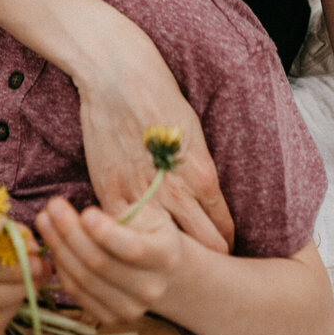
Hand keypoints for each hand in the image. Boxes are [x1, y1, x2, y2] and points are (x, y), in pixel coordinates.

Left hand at [35, 195, 181, 324]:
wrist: (160, 270)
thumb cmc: (148, 231)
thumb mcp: (146, 214)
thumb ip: (121, 217)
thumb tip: (83, 219)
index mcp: (166, 256)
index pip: (133, 248)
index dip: (105, 232)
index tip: (85, 212)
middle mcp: (151, 288)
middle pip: (100, 264)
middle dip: (70, 232)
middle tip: (52, 207)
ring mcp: (130, 309)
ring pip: (84, 279)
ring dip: (58, 248)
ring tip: (44, 221)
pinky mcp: (110, 318)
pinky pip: (77, 293)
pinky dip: (61, 268)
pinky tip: (54, 245)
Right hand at [76, 28, 233, 253]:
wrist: (116, 73)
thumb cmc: (159, 95)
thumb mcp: (195, 134)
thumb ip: (200, 174)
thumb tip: (208, 203)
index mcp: (202, 176)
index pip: (222, 231)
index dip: (223, 244)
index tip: (219, 248)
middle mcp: (175, 192)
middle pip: (201, 249)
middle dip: (204, 259)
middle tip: (199, 261)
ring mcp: (140, 196)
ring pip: (163, 249)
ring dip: (167, 253)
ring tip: (167, 256)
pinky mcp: (110, 193)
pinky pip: (126, 233)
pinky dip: (133, 240)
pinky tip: (137, 240)